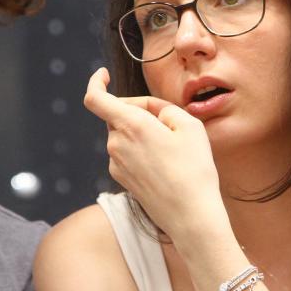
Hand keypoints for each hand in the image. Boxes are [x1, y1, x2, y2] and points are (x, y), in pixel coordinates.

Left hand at [84, 67, 227, 239]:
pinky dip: (140, 150)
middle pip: (117, 114)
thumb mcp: (190, 125)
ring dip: (141, 132)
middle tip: (168, 121)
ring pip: (123, 134)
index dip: (95, 82)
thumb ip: (163, 109)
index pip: (95, 98)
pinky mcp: (121, 178)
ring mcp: (116, 163)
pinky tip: (164, 164)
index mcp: (131, 125)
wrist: (191, 216)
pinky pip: (126, 153)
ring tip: (172, 148)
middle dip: (138, 110)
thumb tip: (149, 112)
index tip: (104, 74)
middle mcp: (116, 144)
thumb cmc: (194, 170)